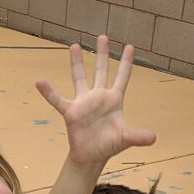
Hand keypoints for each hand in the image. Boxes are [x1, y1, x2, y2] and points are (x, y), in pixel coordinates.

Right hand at [36, 36, 155, 168]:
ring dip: (78, 63)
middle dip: (102, 54)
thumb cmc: (109, 145)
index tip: (130, 46)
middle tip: (103, 36)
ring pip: (80, 78)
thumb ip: (138, 136)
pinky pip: (57, 100)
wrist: (91, 156)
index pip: (122, 78)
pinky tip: (40, 82)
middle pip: (101, 71)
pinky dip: (48, 92)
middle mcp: (98, 97)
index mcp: (114, 100)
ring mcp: (84, 103)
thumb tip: (153, 138)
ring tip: (75, 46)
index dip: (126, 63)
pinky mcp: (71, 112)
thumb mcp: (125, 139)